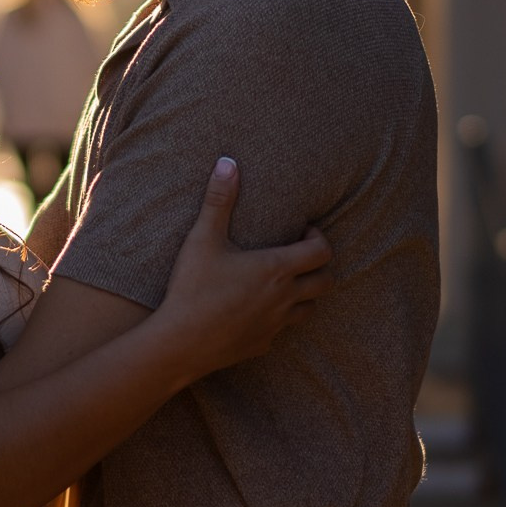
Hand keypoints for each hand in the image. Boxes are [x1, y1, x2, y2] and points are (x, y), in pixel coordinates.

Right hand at [157, 159, 330, 379]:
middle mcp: (285, 298)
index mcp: (277, 269)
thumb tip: (227, 162)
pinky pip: (282, 331)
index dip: (319, 238)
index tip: (303, 231)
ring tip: (283, 282)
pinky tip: (256, 311)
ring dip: (304, 294)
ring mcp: (276, 325)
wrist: (180, 343)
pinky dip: (278, 319)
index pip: (322, 252)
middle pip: (325, 282)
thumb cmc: (193, 288)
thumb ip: (219, 200)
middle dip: (318, 267)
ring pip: (310, 310)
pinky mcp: (262, 344)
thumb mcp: (203, 239)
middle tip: (299, 256)